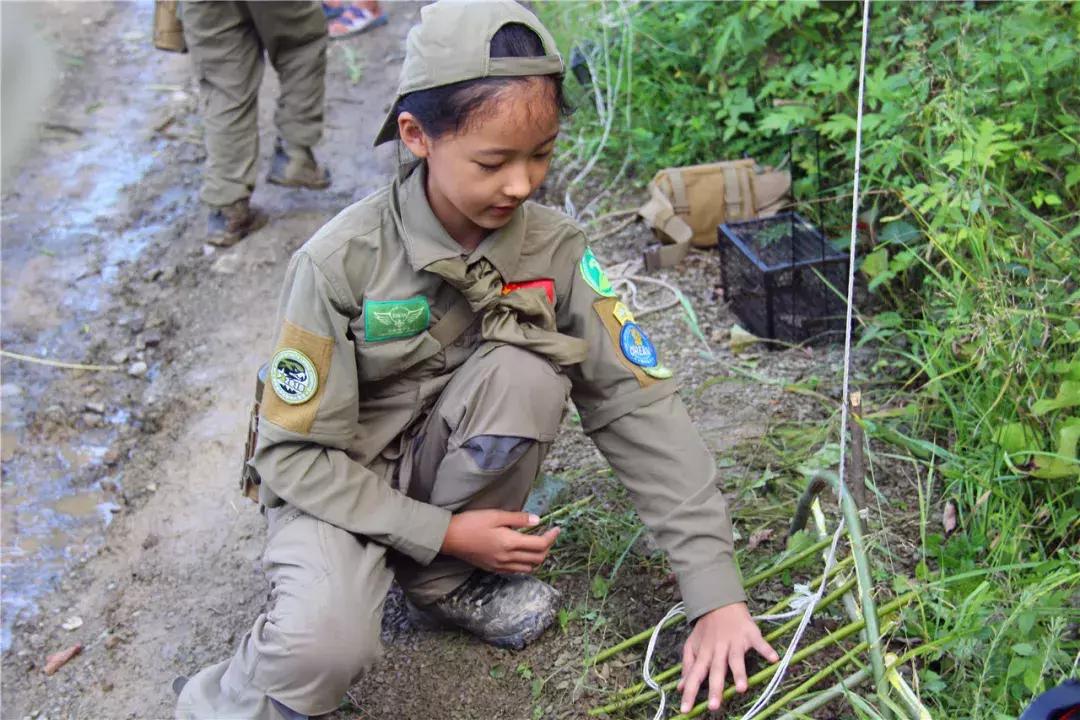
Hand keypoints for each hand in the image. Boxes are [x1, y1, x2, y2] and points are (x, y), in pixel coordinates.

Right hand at [440, 510, 559, 573]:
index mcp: (510, 543)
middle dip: (548, 547)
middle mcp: (508, 558)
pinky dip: (526, 564)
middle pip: (538, 558)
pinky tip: (523, 554)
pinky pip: (517, 571)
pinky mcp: (494, 569)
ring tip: (538, 545)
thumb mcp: (495, 515)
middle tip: (548, 535)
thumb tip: (538, 519)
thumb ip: (518, 518)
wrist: (450, 538)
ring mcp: (501, 566)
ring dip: (538, 558)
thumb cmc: (471, 523)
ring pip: (529, 568)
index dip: (552, 537)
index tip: (556, 529)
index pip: (540, 544)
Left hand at [677, 602, 778, 713]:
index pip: (694, 676)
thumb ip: (687, 667)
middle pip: (716, 671)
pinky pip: (759, 643)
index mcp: (703, 654)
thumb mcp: (692, 646)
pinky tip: (774, 658)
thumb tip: (680, 687)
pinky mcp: (749, 634)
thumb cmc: (706, 630)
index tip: (685, 710)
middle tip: (713, 707)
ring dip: (739, 673)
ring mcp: (734, 642)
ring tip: (742, 689)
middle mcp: (718, 650)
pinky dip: (766, 650)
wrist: (720, 603)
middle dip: (715, 689)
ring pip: (736, 659)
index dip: (689, 693)